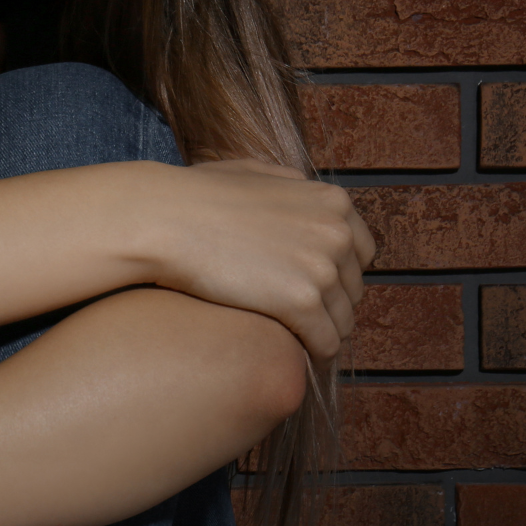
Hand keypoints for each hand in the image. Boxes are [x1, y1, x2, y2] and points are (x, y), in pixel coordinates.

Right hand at [139, 158, 374, 362]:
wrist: (164, 219)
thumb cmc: (196, 195)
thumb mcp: (255, 171)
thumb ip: (290, 184)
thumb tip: (301, 192)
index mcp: (332, 203)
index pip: (361, 252)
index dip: (337, 273)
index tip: (311, 287)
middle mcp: (337, 233)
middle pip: (353, 289)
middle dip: (329, 303)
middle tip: (296, 317)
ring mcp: (322, 268)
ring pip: (342, 321)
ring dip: (321, 332)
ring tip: (293, 340)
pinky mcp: (301, 303)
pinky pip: (325, 343)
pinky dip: (312, 353)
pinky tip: (293, 354)